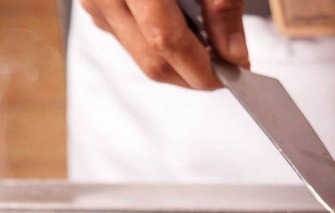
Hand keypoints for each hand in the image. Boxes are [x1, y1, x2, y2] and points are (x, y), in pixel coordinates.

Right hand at [81, 0, 249, 89]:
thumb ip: (223, 10)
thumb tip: (234, 57)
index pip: (166, 43)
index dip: (202, 68)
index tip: (232, 77)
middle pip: (151, 59)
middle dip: (193, 76)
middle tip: (226, 71)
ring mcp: (94, 0)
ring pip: (138, 55)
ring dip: (176, 63)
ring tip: (208, 49)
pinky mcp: (95, 4)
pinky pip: (126, 39)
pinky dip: (156, 45)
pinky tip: (183, 34)